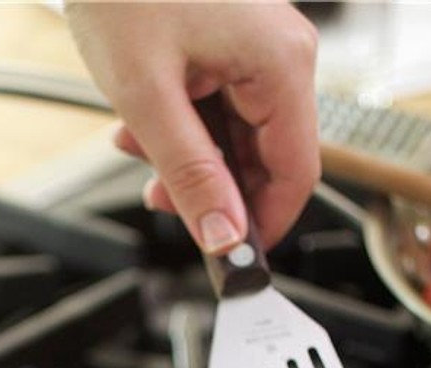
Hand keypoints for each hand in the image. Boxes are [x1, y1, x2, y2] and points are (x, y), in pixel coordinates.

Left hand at [65, 0, 319, 252]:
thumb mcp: (148, 98)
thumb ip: (189, 173)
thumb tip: (223, 235)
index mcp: (281, 64)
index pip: (296, 173)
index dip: (264, 225)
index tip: (229, 259)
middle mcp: (284, 55)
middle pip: (267, 159)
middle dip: (212, 187)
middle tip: (157, 196)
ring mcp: (261, 49)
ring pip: (239, 139)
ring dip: (188, 158)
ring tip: (134, 145)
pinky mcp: (234, 46)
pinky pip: (222, 109)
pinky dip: (183, 127)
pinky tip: (140, 123)